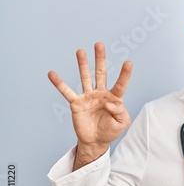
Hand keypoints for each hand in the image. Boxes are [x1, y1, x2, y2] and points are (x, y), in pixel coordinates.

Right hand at [48, 42, 132, 169]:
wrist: (96, 141)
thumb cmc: (111, 130)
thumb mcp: (122, 123)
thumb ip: (120, 112)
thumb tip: (109, 102)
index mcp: (114, 97)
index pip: (120, 84)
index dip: (125, 74)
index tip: (128, 62)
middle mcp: (101, 93)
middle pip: (101, 73)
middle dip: (100, 59)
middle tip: (99, 44)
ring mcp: (88, 97)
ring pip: (85, 77)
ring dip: (82, 64)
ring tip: (80, 51)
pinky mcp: (76, 103)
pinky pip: (67, 92)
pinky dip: (59, 83)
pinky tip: (52, 73)